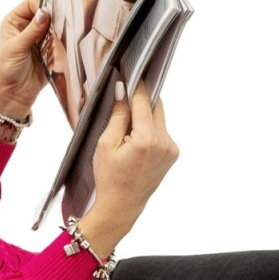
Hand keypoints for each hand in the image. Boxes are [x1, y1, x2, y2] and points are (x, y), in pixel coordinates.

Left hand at [0, 0, 51, 120]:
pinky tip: (59, 50)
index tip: (49, 15)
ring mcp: (40, 38)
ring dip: (59, 32)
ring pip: (56, 26)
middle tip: (57, 28)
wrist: (12, 95)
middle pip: (47, 12)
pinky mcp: (50, 50)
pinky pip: (61, 41)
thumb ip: (32, 31)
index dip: (42, 6)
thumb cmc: (4, 71)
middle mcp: (28, 26)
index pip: (32, 3)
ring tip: (56, 42)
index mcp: (14, 21)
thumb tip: (44, 14)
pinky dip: (62, 44)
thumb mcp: (15, 48)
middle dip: (54, 18)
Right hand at [77, 80, 179, 257]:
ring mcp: (171, 148)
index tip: (129, 74)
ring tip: (126, 132)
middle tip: (123, 103)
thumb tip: (123, 92)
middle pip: (156, 107)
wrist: (122, 205)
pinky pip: (161, 132)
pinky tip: (135, 144)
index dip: (136, 86)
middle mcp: (164, 142)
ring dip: (145, 117)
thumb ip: (118, 116)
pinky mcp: (173, 153)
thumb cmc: (109, 177)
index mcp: (147, 139)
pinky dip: (149, 130)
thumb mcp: (106, 144)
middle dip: (140, 103)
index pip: (144, 101)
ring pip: (159, 119)